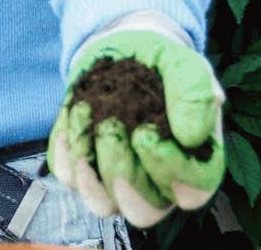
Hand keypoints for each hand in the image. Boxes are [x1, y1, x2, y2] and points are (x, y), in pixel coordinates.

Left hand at [49, 28, 224, 227]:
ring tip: (86, 112)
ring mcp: (117, 180)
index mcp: (195, 164)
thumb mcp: (185, 67)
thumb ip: (195, 95)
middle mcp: (157, 183)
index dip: (169, 169)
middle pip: (143, 211)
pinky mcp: (82, 167)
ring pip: (103, 203)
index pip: (191, 193)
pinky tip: (73, 115)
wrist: (123, 50)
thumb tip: (191, 137)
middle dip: (123, 173)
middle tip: (110, 126)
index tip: (145, 132)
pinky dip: (65, 149)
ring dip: (89, 163)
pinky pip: (67, 177)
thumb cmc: (161, 66)